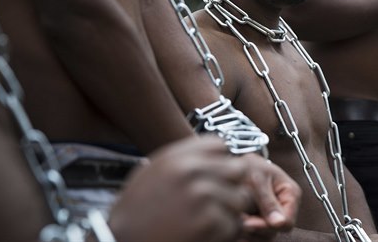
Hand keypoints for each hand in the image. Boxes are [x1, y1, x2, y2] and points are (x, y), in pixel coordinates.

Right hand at [109, 136, 250, 241]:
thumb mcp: (152, 173)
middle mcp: (191, 172)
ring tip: (210, 219)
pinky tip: (207, 234)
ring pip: (242, 198)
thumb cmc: (135, 213)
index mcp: (176, 157)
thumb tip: (218, 151)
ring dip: (231, 211)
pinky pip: (235, 224)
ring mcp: (202, 197)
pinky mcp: (209, 224)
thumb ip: (183, 159)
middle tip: (219, 200)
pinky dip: (226, 233)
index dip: (221, 160)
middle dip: (232, 185)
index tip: (215, 174)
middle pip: (238, 168)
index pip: (220, 145)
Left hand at [239, 154, 300, 240]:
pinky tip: (237, 218)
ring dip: (249, 230)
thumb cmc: (250, 165)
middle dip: (257, 227)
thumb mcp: (258, 179)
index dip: (269, 225)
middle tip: (240, 218)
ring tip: (237, 215)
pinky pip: (255, 234)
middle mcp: (284, 207)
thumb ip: (267, 201)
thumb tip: (279, 223)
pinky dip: (245, 230)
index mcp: (291, 194)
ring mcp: (272, 215)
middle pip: (275, 231)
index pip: (287, 222)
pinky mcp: (261, 219)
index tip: (249, 222)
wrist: (235, 163)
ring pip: (265, 235)